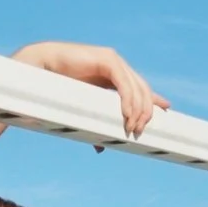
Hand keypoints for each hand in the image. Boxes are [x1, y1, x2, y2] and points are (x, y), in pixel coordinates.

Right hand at [13, 42, 168, 138]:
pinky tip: (127, 115)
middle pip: (142, 90)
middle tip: (141, 131)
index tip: (166, 112)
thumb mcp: (84, 107)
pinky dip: (128, 101)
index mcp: (113, 75)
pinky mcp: (107, 59)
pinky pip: (124, 83)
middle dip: (146, 112)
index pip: (140, 88)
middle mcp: (117, 66)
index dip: (153, 100)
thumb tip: (100, 147)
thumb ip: (96, 121)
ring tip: (132, 128)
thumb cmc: (57, 88)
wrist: (41, 69)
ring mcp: (113, 61)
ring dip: (138, 111)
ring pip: (136, 88)